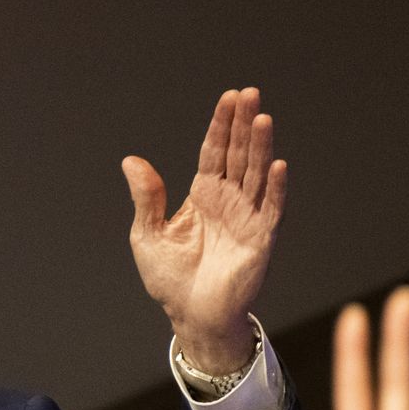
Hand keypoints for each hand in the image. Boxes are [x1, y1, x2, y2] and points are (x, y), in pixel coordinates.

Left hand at [122, 87, 286, 373]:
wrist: (191, 315)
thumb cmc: (171, 278)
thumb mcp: (147, 234)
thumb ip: (146, 197)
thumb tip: (130, 161)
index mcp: (204, 195)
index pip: (215, 151)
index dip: (222, 125)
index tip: (230, 97)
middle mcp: (229, 201)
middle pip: (239, 155)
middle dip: (245, 124)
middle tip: (250, 93)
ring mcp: (247, 218)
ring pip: (257, 175)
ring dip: (261, 147)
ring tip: (263, 118)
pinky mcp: (260, 240)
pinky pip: (271, 210)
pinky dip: (276, 189)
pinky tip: (278, 165)